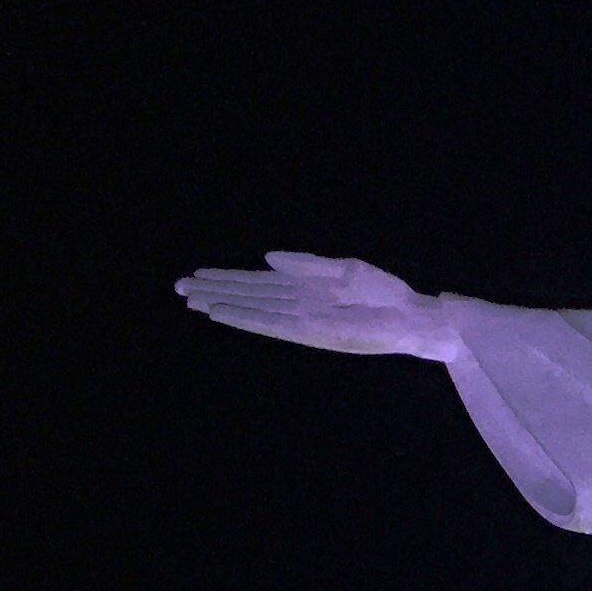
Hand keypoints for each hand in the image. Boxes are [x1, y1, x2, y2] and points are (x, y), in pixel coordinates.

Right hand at [176, 250, 456, 358]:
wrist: (412, 317)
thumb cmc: (386, 294)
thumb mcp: (345, 269)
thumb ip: (306, 265)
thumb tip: (267, 258)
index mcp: (305, 288)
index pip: (258, 283)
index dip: (228, 278)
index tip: (199, 274)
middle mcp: (298, 304)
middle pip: (248, 295)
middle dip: (215, 290)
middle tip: (179, 287)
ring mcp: (302, 319)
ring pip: (252, 309)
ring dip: (222, 305)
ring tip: (191, 300)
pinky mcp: (312, 332)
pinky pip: (272, 324)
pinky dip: (246, 318)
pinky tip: (223, 313)